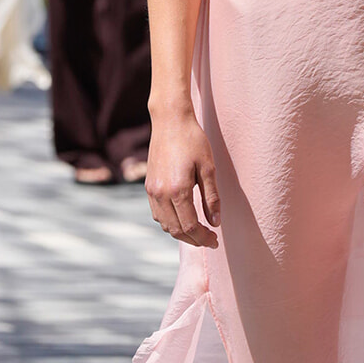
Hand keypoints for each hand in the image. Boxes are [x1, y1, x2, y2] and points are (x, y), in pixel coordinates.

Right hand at [145, 107, 220, 248]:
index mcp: (178, 190)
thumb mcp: (209, 168)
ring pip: (164, 224)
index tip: (215, 241)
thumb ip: (212, 197)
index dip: (203, 238)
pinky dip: (169, 222)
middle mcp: (161, 194)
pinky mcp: (148, 186)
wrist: (169, 121)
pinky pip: (157, 213)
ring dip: (181, 232)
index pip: (190, 226)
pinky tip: (182, 218)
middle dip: (194, 240)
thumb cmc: (192, 140)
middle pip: (176, 230)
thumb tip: (215, 222)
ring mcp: (152, 191)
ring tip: (198, 231)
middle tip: (209, 241)